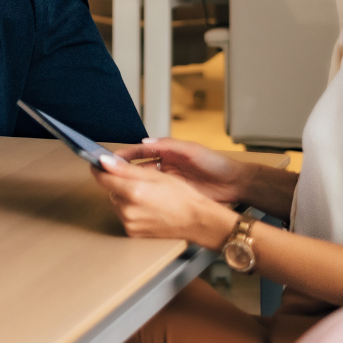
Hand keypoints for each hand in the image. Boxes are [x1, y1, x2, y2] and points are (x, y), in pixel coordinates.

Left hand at [92, 154, 237, 249]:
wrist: (196, 220)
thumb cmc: (181, 195)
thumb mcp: (155, 175)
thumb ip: (125, 169)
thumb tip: (104, 162)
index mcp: (132, 192)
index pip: (103, 178)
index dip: (99, 169)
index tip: (98, 164)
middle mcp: (127, 210)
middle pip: (110, 191)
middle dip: (119, 183)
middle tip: (138, 181)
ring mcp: (129, 223)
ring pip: (117, 203)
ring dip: (124, 197)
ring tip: (146, 195)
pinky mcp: (133, 233)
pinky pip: (124, 216)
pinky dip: (130, 210)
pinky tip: (146, 207)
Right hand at [106, 137, 251, 204]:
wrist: (235, 184)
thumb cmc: (216, 163)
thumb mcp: (192, 150)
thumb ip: (169, 145)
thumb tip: (145, 142)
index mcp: (168, 152)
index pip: (141, 151)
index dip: (126, 154)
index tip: (111, 159)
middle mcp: (166, 166)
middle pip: (139, 167)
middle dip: (123, 170)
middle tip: (108, 174)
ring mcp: (169, 182)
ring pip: (144, 182)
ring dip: (131, 184)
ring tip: (117, 187)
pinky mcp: (174, 196)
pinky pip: (155, 195)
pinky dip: (144, 197)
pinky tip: (134, 200)